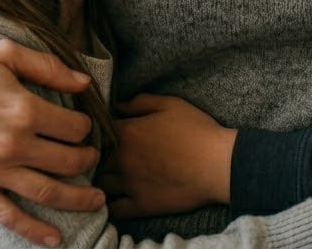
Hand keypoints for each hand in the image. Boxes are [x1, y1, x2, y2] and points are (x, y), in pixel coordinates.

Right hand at [0, 41, 100, 246]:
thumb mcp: (7, 53)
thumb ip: (49, 67)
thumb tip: (85, 82)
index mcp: (23, 111)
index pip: (74, 127)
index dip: (86, 125)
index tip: (84, 123)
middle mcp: (12, 146)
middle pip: (68, 161)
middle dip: (88, 159)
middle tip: (94, 156)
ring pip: (47, 192)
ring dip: (78, 199)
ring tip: (97, 199)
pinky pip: (8, 216)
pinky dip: (34, 231)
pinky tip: (56, 239)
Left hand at [99, 93, 235, 217]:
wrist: (217, 164)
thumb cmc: (196, 129)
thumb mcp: (170, 104)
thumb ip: (140, 102)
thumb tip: (119, 106)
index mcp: (128, 132)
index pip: (99, 129)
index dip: (99, 129)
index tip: (103, 130)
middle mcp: (123, 159)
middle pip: (94, 158)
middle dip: (96, 155)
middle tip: (102, 153)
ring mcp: (130, 184)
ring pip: (100, 184)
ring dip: (100, 178)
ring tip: (105, 175)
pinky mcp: (141, 206)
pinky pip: (114, 208)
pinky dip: (109, 203)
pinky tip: (112, 198)